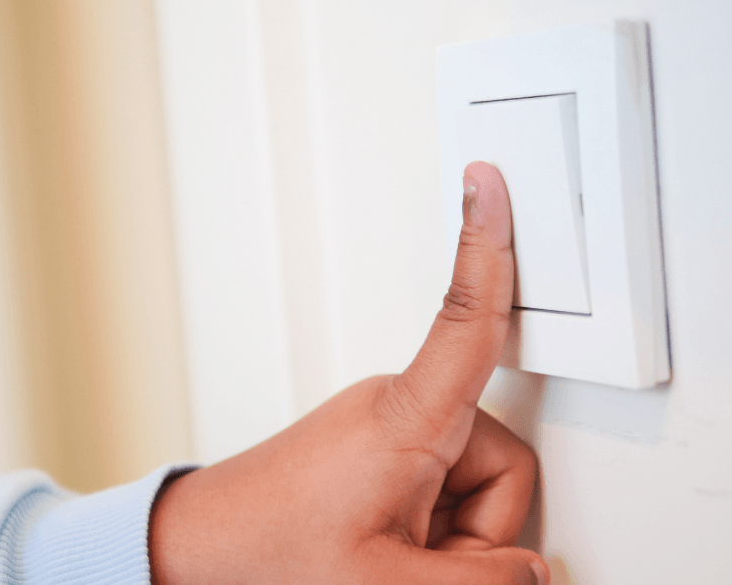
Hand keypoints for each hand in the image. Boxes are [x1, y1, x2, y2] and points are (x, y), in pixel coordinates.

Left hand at [150, 161, 547, 584]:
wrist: (200, 554)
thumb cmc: (268, 553)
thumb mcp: (385, 582)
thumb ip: (479, 582)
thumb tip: (531, 570)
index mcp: (404, 421)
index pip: (464, 323)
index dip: (487, 253)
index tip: (488, 187)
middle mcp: (398, 410)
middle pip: (497, 465)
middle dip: (474, 532)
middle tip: (410, 562)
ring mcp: (385, 430)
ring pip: (472, 487)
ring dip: (448, 538)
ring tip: (388, 558)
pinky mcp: (375, 450)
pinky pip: (440, 487)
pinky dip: (429, 530)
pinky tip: (386, 549)